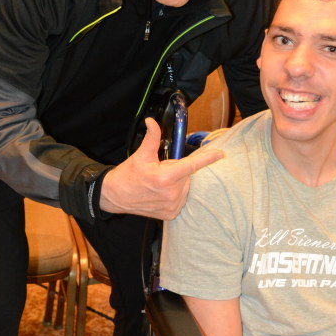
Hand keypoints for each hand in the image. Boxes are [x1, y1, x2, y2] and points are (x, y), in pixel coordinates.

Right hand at [99, 117, 223, 218]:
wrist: (115, 196)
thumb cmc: (128, 175)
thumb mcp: (141, 155)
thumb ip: (152, 138)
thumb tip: (152, 121)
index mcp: (165, 177)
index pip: (191, 165)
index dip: (208, 159)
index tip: (220, 154)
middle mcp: (171, 193)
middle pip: (187, 175)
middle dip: (178, 171)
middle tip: (160, 172)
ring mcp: (172, 206)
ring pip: (185, 188)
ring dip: (177, 184)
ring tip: (159, 184)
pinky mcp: (171, 214)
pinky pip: (181, 200)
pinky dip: (175, 195)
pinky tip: (160, 194)